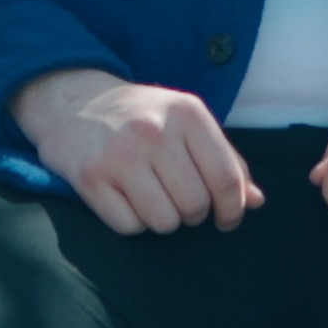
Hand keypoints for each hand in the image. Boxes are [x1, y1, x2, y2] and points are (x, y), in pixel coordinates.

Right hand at [14, 68, 263, 235]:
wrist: (71, 100)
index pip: (226, 179)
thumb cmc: (140, 116)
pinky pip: (130, 226)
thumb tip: (255, 201)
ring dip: (163, 219)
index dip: (233, 209)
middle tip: (179, 199)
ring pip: (164, 222)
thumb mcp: (186, 122)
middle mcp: (154, 131)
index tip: (227, 219)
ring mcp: (119, 155)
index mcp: (186, 113)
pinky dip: (132, 221)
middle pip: (195, 205)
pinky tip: (124, 198)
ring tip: (151, 196)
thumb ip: (224, 159)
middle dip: (193, 213)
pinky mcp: (90, 178)